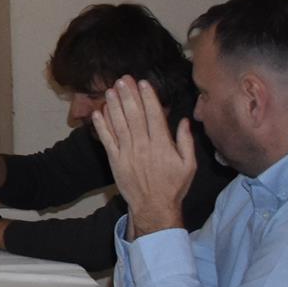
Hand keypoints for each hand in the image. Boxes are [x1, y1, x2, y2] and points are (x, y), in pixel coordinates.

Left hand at [94, 74, 194, 235]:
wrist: (154, 206)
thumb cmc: (174, 185)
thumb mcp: (189, 165)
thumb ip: (186, 142)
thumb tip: (184, 121)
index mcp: (162, 145)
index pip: (154, 116)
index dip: (148, 98)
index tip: (143, 83)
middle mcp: (143, 145)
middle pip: (134, 115)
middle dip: (128, 96)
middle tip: (123, 79)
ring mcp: (127, 152)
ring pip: (119, 124)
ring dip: (114, 106)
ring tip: (110, 90)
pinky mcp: (115, 160)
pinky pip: (107, 140)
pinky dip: (101, 126)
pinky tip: (98, 112)